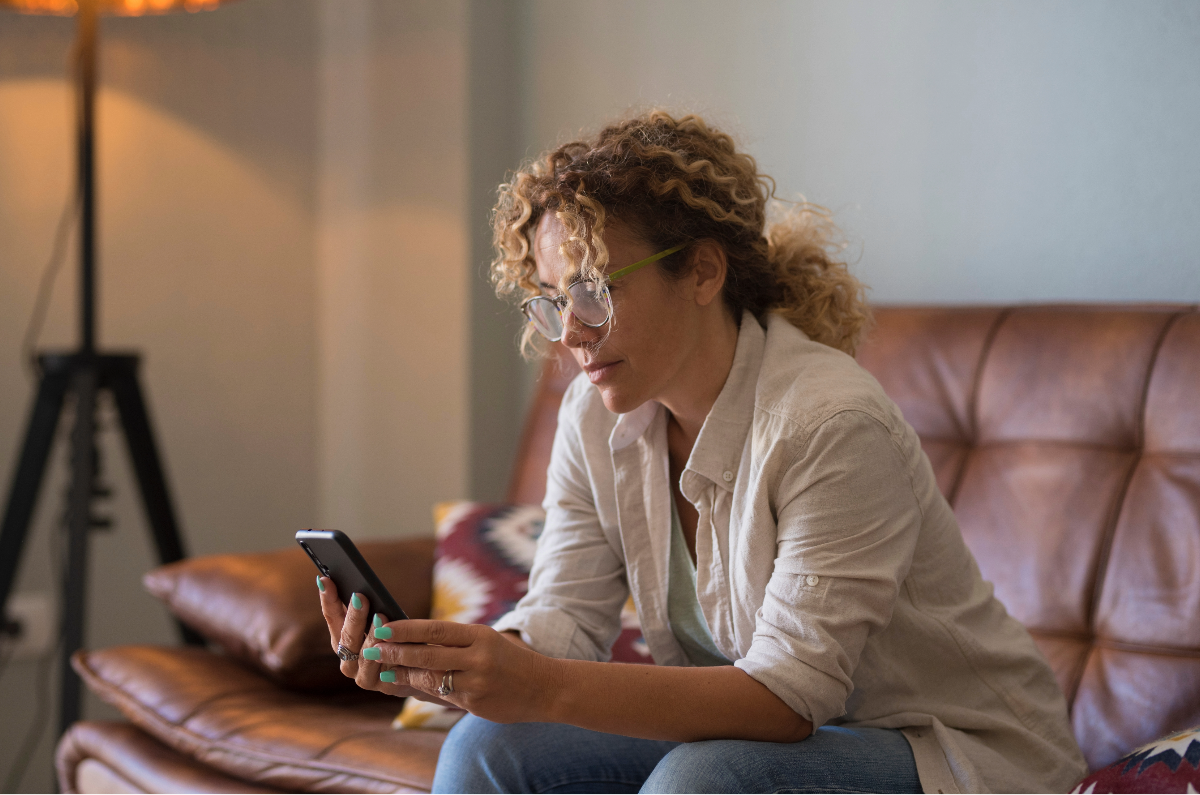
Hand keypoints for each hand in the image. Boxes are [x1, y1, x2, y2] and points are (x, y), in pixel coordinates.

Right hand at [316, 576, 430, 700]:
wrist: (417, 671)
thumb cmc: (398, 639)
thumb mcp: (384, 621)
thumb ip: (371, 608)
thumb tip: (362, 583)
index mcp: (343, 639)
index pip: (332, 616)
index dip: (328, 598)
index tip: (325, 579)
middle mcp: (346, 657)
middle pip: (345, 635)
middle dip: (352, 615)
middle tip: (359, 595)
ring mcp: (359, 673)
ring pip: (361, 653)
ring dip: (370, 634)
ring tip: (380, 616)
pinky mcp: (377, 685)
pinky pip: (377, 670)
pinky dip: (383, 655)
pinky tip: (390, 642)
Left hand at [370, 620, 561, 723]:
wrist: (544, 687)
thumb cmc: (509, 660)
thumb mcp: (487, 641)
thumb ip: (455, 642)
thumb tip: (412, 640)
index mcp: (480, 635)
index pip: (436, 628)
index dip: (406, 628)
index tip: (383, 627)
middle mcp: (478, 657)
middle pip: (428, 654)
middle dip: (396, 652)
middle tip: (372, 649)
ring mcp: (477, 683)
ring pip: (430, 678)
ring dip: (403, 674)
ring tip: (383, 670)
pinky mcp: (475, 704)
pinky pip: (442, 696)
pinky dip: (423, 689)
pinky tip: (407, 684)